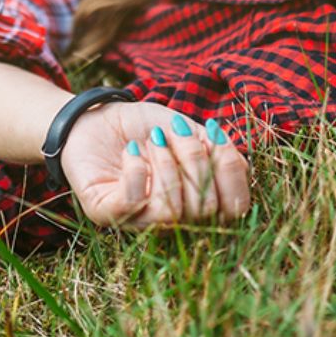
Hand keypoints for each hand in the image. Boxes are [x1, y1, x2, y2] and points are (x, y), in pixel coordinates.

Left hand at [60, 101, 249, 228]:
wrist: (93, 117)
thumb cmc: (143, 127)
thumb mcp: (188, 130)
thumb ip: (217, 150)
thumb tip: (242, 167)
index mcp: (196, 199)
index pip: (234, 209)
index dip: (232, 175)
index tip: (214, 140)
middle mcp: (171, 217)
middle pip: (206, 208)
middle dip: (195, 160)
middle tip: (175, 132)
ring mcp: (138, 219)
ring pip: (172, 211)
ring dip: (166, 165)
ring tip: (152, 141)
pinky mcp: (106, 213)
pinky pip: (133, 202)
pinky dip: (137, 170)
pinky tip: (132, 152)